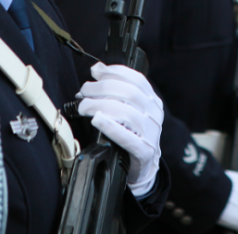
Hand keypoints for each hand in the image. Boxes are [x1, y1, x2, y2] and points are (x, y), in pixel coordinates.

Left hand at [77, 63, 163, 197]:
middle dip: (103, 88)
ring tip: (83, 107)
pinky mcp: (144, 152)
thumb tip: (97, 68)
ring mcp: (151, 134)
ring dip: (101, 106)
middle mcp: (154, 115)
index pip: (137, 79)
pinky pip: (127, 138)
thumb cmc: (131, 135)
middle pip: (130, 93)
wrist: (143, 168)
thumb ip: (115, 90)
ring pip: (127, 113)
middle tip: (84, 91)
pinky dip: (110, 126)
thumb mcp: (128, 110)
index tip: (95, 72)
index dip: (115, 72)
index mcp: (152, 101)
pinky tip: (97, 120)